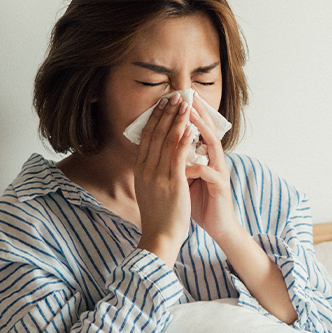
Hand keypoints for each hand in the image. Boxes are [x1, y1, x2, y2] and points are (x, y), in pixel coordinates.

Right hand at [134, 95, 194, 264]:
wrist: (160, 236)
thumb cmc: (158, 216)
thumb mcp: (148, 190)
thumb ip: (150, 173)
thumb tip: (152, 159)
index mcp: (140, 170)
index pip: (146, 138)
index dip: (154, 119)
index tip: (162, 104)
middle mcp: (146, 170)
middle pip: (155, 134)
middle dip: (165, 113)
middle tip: (174, 96)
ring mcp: (158, 176)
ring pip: (167, 141)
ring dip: (176, 120)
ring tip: (184, 104)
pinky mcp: (172, 183)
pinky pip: (178, 156)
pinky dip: (184, 140)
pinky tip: (190, 127)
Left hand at [185, 97, 242, 242]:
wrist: (218, 226)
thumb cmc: (200, 203)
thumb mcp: (185, 179)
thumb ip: (178, 163)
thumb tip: (161, 149)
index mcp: (206, 158)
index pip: (198, 131)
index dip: (189, 115)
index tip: (178, 99)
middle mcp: (215, 161)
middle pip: (208, 131)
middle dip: (198, 114)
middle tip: (188, 97)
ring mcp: (220, 172)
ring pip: (213, 146)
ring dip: (202, 131)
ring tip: (190, 118)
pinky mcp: (221, 186)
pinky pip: (208, 173)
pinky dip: (196, 167)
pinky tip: (185, 164)